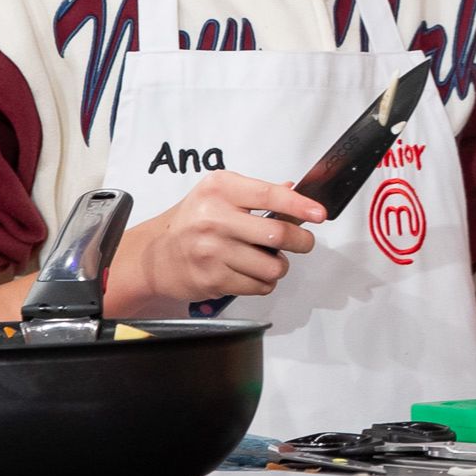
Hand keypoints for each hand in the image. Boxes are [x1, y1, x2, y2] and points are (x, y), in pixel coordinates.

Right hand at [109, 173, 322, 306]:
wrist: (156, 255)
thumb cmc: (191, 222)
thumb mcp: (218, 194)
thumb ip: (256, 192)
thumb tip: (294, 190)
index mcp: (219, 189)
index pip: (269, 194)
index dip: (300, 205)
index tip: (319, 214)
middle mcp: (214, 218)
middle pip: (277, 234)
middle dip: (301, 241)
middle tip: (303, 242)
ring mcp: (212, 251)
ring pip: (272, 267)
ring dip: (279, 267)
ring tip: (268, 260)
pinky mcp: (212, 279)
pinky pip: (258, 286)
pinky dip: (263, 282)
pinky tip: (251, 272)